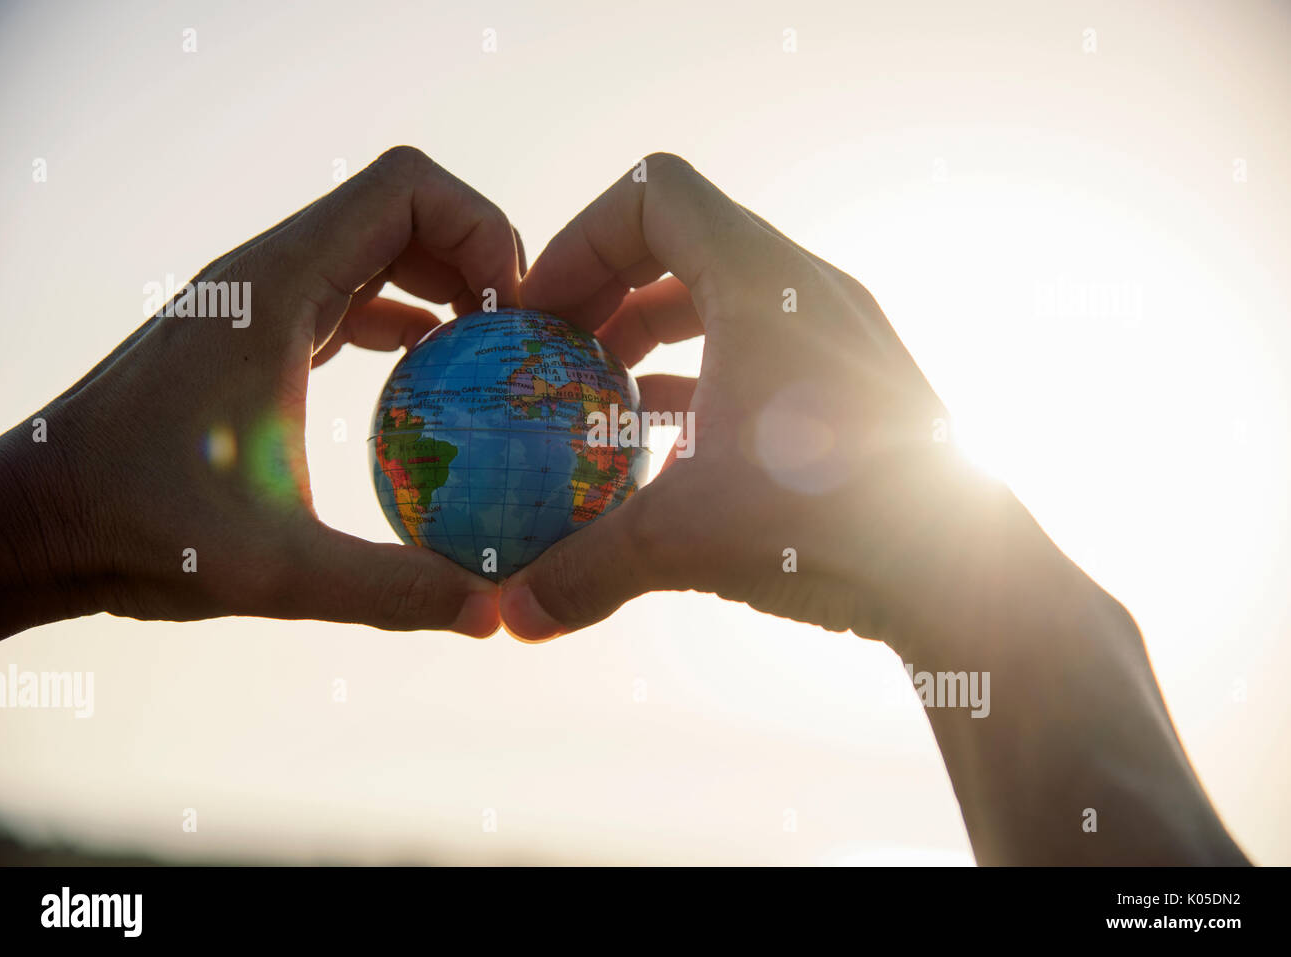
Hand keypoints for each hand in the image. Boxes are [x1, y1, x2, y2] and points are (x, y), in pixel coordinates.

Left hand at [0, 147, 519, 640]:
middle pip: (405, 209)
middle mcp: (270, 274)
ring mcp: (261, 299)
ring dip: (444, 284)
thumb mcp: (273, 569)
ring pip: (379, 247)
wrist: (40, 520)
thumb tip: (492, 612)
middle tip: (519, 338)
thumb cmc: (138, 530)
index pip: (405, 190)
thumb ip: (390, 588)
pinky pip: (352, 294)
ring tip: (492, 356)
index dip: (481, 229)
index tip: (512, 315)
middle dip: (478, 256)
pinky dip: (405, 316)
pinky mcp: (257, 334)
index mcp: (276, 288)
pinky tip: (432, 377)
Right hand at [499, 152, 1047, 649]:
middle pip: (683, 243)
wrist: (964, 574)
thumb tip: (513, 612)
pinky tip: (666, 443)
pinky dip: (701, 377)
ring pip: (723, 299)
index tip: (542, 313)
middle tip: (559, 355)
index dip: (581, 241)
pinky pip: (759, 351)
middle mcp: (807, 290)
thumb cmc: (831, 523)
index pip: (654, 196)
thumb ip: (585, 570)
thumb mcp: (685, 539)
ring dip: (653, 338)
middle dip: (607, 294)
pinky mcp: (855, 386)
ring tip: (601, 394)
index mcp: (763, 283)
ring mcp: (839, 335)